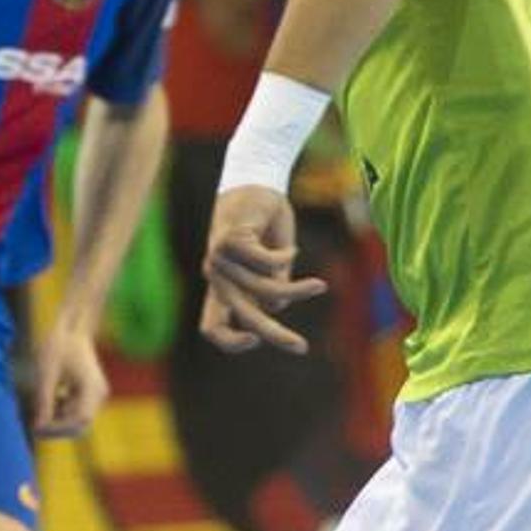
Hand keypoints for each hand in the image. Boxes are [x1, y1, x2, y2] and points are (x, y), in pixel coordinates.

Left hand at [29, 316, 108, 438]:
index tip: (34, 428)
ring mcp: (95, 393)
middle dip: (55, 427)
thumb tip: (37, 429)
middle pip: (79, 425)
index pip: (79, 421)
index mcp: (92, 388)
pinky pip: (73, 410)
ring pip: (75, 420)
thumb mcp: (45, 374)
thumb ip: (42, 402)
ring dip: (54, 419)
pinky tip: (42, 398)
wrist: (68, 324)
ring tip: (34, 406)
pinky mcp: (87, 391)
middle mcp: (98, 394)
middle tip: (31, 423)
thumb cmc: (55, 344)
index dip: (57, 429)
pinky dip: (57, 410)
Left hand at [201, 185, 326, 354]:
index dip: (229, 341)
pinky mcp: (230, 240)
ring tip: (319, 286)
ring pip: (264, 289)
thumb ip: (271, 286)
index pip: (211, 326)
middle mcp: (216, 276)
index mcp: (220, 286)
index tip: (256, 341)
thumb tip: (276, 308)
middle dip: (272, 334)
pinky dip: (286, 258)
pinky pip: (267, 263)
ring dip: (296, 290)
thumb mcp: (270, 264)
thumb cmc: (263, 226)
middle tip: (301, 348)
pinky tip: (289, 247)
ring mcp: (219, 258)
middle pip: (242, 315)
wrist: (255, 182)